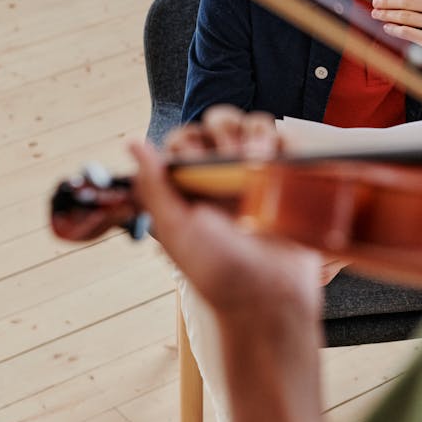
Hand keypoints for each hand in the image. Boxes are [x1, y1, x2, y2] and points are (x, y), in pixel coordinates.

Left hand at [132, 105, 323, 317]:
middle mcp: (224, 177)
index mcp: (192, 186)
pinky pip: (288, 142)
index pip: (186, 138)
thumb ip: (154, 186)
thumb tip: (133, 143)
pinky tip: (276, 164)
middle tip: (232, 157)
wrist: (270, 298)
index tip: (198, 161)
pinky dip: (283, 142)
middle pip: (221, 123)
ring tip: (256, 162)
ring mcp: (258, 176)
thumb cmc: (218, 273)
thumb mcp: (176, 230)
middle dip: (225, 130)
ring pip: (254, 125)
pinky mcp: (289, 180)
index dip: (190, 140)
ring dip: (254, 133)